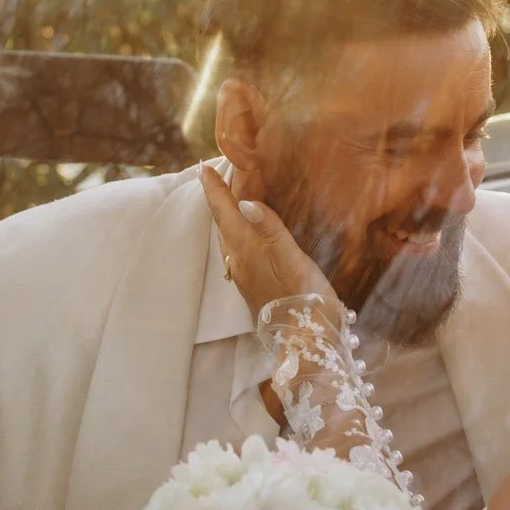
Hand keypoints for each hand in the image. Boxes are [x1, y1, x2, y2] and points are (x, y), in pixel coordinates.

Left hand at [198, 164, 335, 317]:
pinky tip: (248, 234)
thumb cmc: (304, 299)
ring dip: (227, 217)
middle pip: (222, 224)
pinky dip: (238, 233)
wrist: (305, 343)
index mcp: (247, 251)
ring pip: (229, 239)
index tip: (204, 167)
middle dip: (219, 199)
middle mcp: (239, 263)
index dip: (215, 190)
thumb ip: (270, 229)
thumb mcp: (292, 259)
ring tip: (230, 199)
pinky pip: (238, 251)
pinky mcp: (255, 287)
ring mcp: (246, 277)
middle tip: (216, 175)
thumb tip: (244, 201)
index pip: (225, 214)